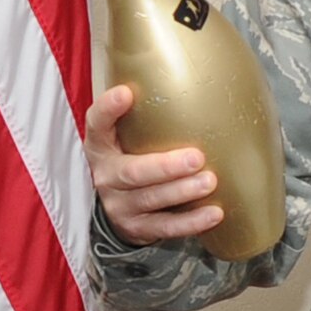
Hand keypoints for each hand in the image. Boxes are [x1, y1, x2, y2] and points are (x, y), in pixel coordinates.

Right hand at [84, 85, 221, 244]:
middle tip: (196, 157)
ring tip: (210, 182)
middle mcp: (105, 175)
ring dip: (182, 191)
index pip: (97, 124)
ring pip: (150, 200)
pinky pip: (164, 227)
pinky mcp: (135, 228)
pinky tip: (214, 213)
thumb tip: (195, 82)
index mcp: (100, 145)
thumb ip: (142, 114)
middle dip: (164, 166)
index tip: (126, 93)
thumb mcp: (125, 135)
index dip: (109, 109)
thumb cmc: (129, 157)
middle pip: (132, 172)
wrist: (112, 207)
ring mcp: (118, 205)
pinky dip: (190, 222)